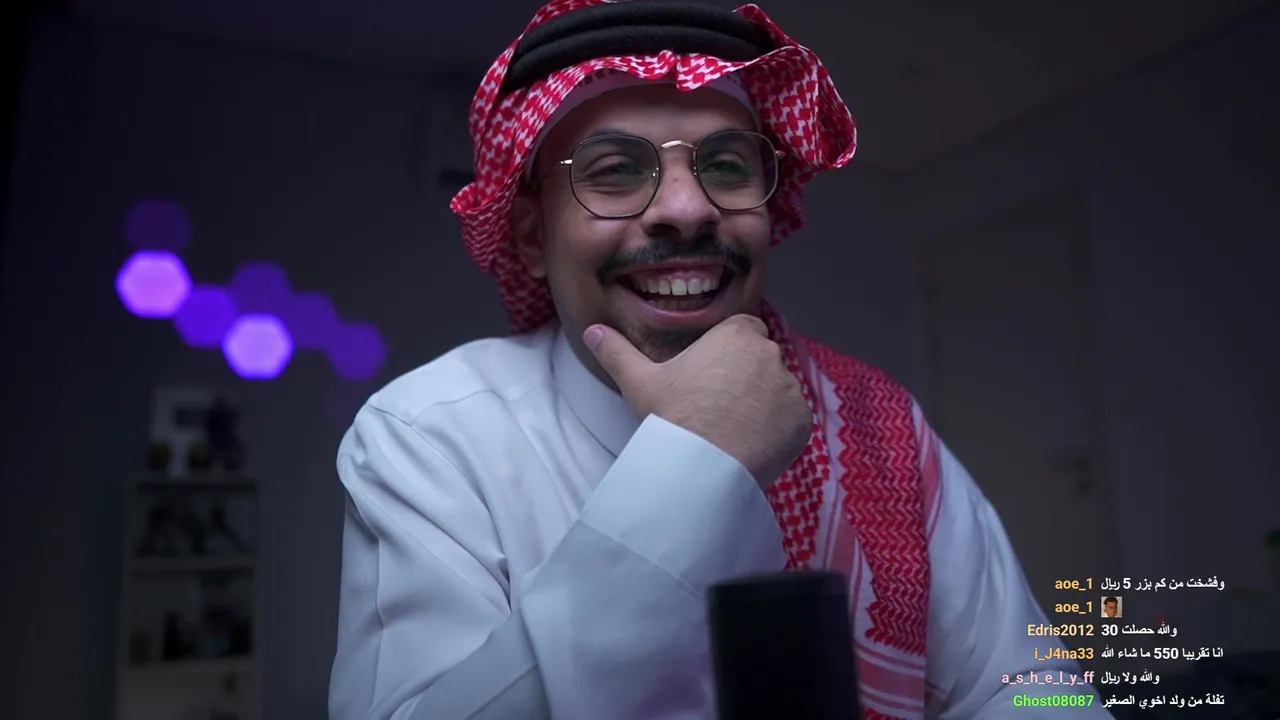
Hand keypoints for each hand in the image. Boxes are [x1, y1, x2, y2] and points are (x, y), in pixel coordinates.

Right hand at [584, 314, 811, 486]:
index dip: (730, 351)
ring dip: (763, 404)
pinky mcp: (802, 421)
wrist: (703, 465)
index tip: (713, 374)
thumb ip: (617, 352)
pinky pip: (792, 420)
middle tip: (718, 406)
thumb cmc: (673, 417)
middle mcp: (770, 354)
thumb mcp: (639, 382)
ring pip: (777, 390)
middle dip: (747, 378)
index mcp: (736, 335)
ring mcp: (790, 388)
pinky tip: (750, 445)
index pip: (744, 330)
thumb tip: (591, 332)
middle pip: (762, 360)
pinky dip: (777, 431)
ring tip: (733, 429)